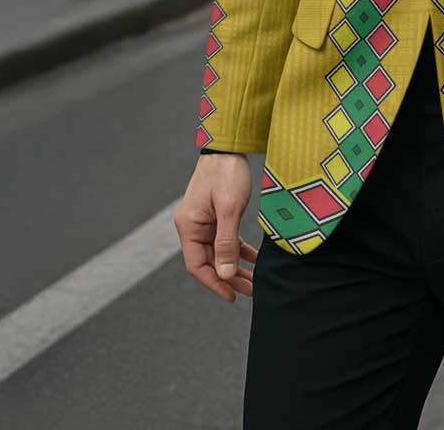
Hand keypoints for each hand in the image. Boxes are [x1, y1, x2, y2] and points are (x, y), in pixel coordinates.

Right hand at [174, 152, 256, 302]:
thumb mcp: (229, 209)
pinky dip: (239, 250)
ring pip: (220, 252)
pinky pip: (227, 239)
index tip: (232, 297)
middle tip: (252, 291)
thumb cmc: (227, 173)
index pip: (197, 266)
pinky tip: (254, 260)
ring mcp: (205, 221)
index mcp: (189, 227)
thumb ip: (227, 242)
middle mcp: (193, 227)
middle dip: (229, 278)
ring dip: (236, 267)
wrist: (229, 146)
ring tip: (255, 282)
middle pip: (210, 261)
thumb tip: (226, 274)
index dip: (214, 283)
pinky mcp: (217, 215)